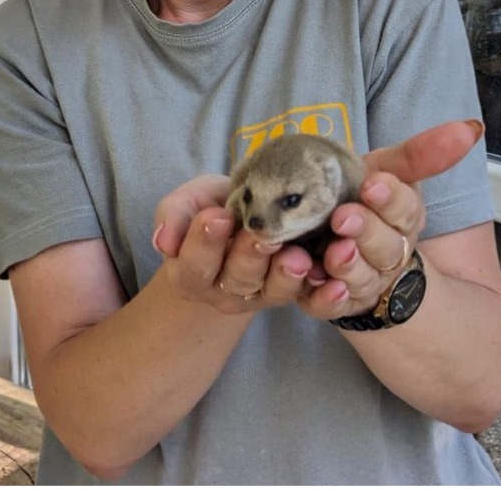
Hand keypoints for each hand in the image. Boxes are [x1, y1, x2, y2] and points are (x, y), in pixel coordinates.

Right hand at [152, 174, 314, 314]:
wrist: (249, 218)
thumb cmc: (215, 209)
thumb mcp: (192, 202)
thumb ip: (175, 214)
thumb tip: (164, 241)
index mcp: (193, 272)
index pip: (195, 263)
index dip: (204, 242)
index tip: (216, 216)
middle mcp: (226, 291)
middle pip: (237, 279)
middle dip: (249, 256)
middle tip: (262, 235)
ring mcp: (263, 295)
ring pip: (273, 290)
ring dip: (287, 275)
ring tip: (298, 257)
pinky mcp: (295, 293)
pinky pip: (309, 299)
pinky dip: (324, 295)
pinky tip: (336, 285)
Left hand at [299, 120, 482, 320]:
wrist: (320, 230)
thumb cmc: (356, 196)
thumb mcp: (383, 168)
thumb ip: (420, 153)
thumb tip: (472, 128)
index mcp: (404, 220)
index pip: (406, 211)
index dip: (391, 200)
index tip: (373, 184)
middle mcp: (388, 255)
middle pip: (387, 250)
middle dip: (367, 233)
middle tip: (343, 217)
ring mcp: (362, 281)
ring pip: (363, 280)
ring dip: (349, 267)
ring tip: (331, 252)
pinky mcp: (331, 301)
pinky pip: (330, 307)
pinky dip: (325, 298)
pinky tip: (313, 281)